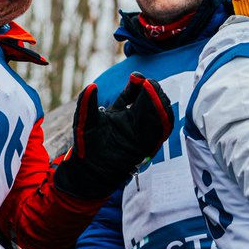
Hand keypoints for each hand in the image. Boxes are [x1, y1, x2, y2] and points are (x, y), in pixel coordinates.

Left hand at [53, 74, 173, 199]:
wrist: (91, 171)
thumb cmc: (86, 146)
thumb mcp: (85, 121)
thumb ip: (87, 103)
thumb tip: (92, 85)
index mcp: (118, 111)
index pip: (132, 92)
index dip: (136, 83)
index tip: (136, 77)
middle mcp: (132, 119)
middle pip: (147, 100)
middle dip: (151, 90)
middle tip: (150, 84)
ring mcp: (140, 132)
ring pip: (156, 113)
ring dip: (159, 103)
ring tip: (156, 94)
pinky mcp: (146, 145)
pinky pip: (160, 131)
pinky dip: (164, 120)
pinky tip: (162, 110)